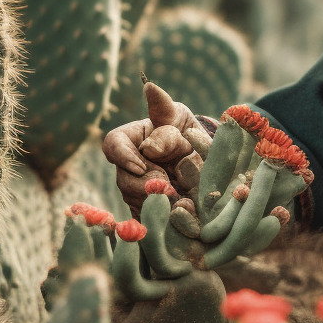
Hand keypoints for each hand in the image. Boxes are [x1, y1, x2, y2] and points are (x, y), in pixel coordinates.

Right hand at [102, 81, 202, 216]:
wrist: (209, 161)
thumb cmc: (189, 131)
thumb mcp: (180, 118)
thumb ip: (165, 117)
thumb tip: (150, 101)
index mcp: (132, 138)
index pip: (113, 144)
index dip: (123, 158)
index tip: (141, 167)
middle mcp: (130, 166)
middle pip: (124, 180)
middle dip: (146, 185)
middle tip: (170, 185)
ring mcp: (137, 189)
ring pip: (136, 201)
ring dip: (158, 203)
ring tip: (183, 199)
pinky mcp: (149, 210)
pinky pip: (147, 220)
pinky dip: (162, 221)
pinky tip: (180, 217)